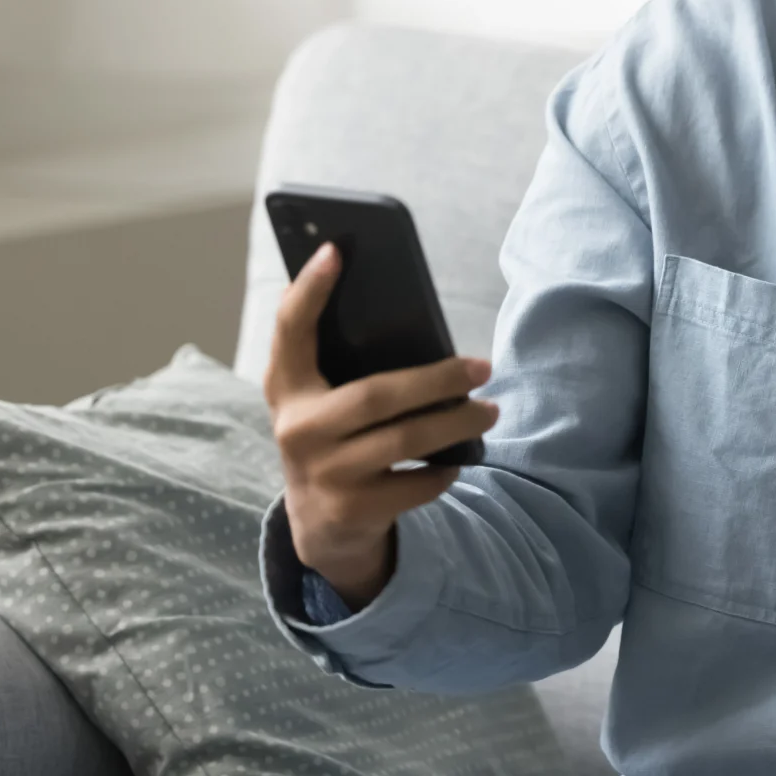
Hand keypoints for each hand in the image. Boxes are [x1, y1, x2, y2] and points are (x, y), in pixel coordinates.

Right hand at [263, 242, 498, 607]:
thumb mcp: (322, 401)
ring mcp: (322, 474)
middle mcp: (296, 430)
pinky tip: (459, 458)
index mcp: (286, 388)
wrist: (321, 525)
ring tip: (489, 410)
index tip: (335, 250)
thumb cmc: (336, 438)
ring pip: (405, 441)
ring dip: (457, 423)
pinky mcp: (351, 511)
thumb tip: (392, 307)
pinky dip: (444, 470)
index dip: (309, 290)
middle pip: (376, 395)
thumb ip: (340, 362)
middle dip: (438, 379)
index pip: (290, 330)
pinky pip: (414, 484)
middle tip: (483, 367)